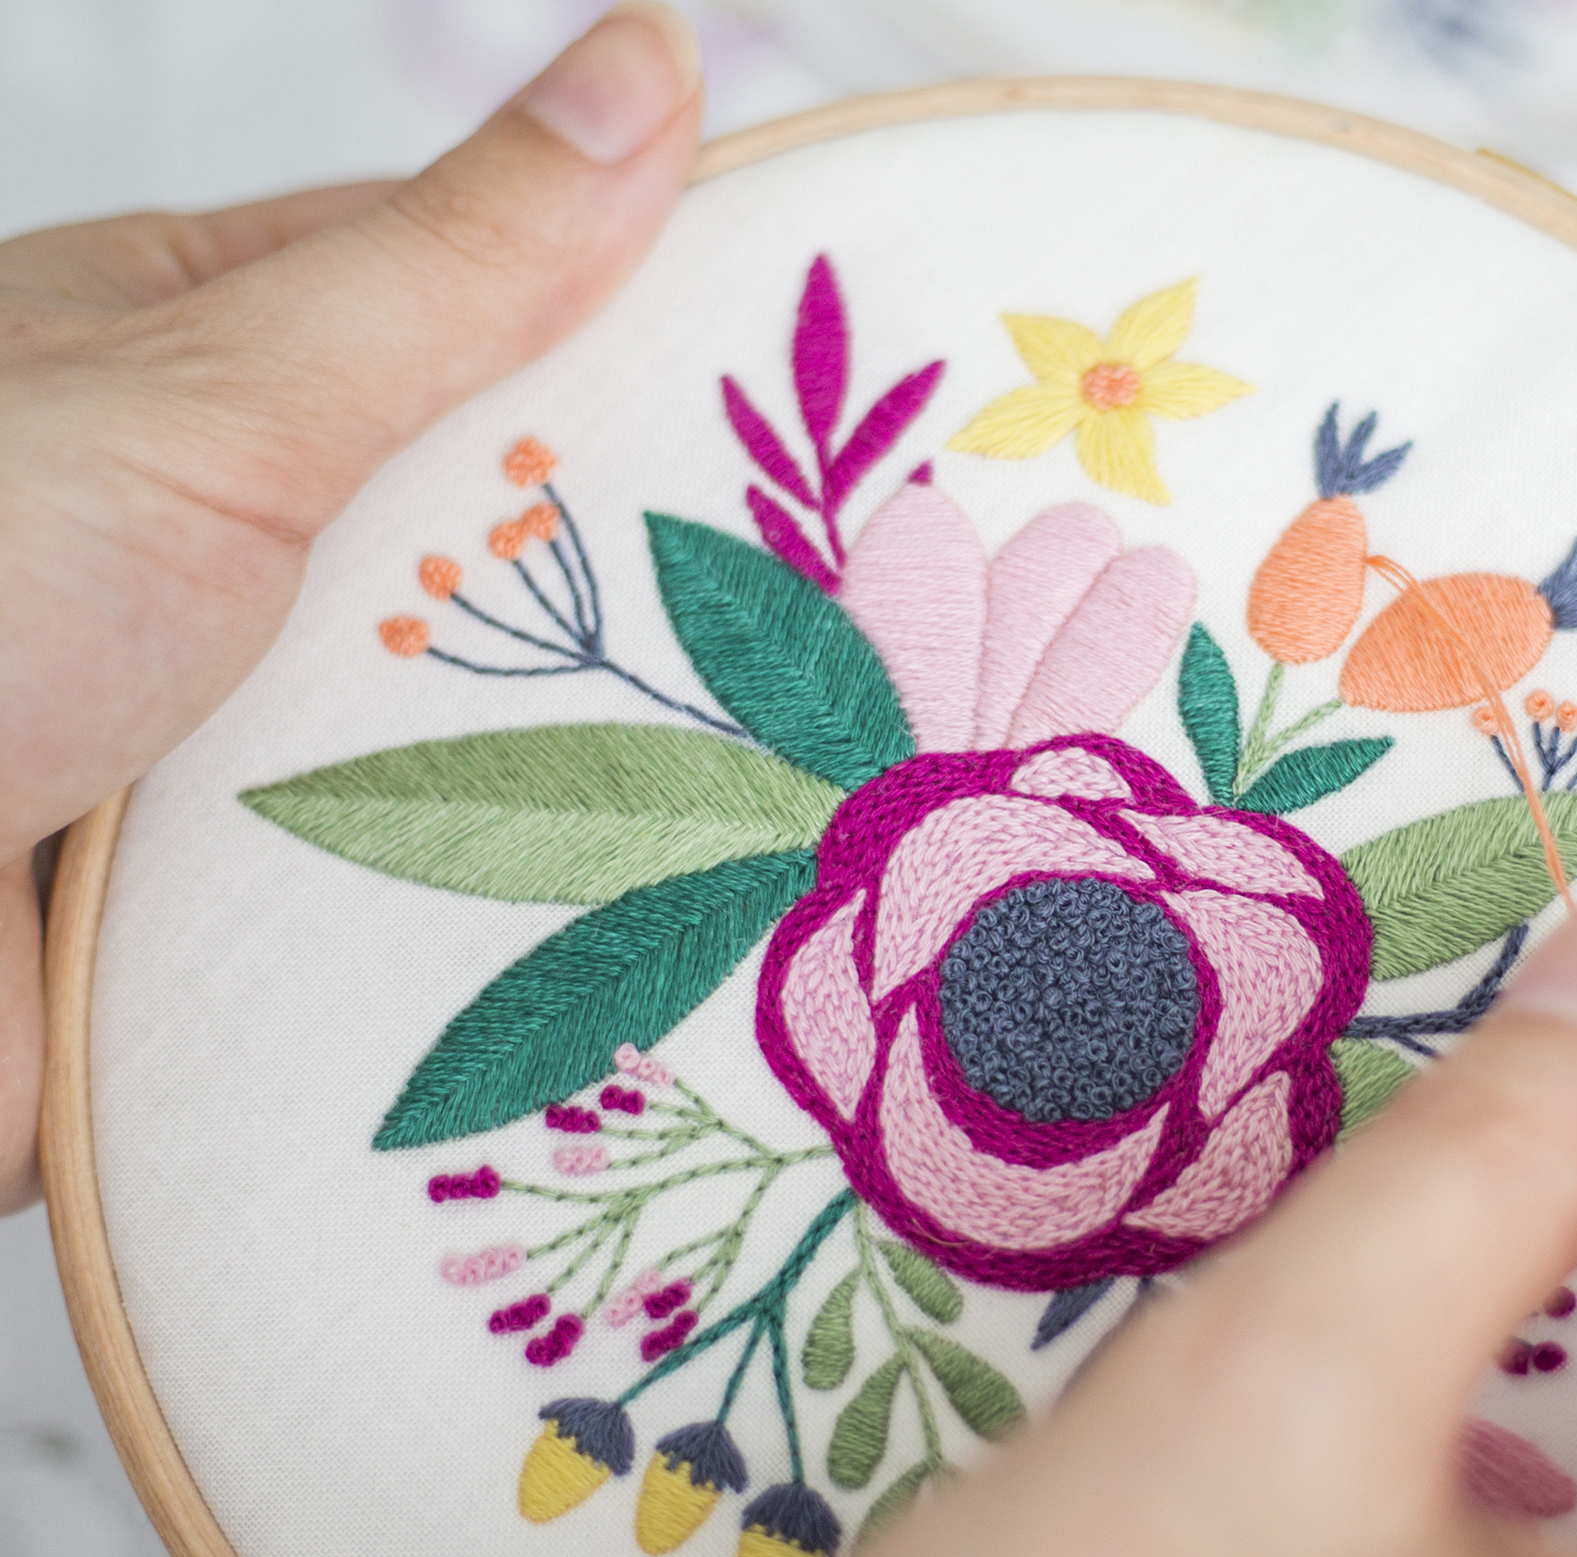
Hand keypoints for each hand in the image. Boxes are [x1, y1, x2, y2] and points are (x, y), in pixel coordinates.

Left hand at [0, 3, 703, 1212]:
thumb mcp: (224, 393)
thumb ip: (452, 265)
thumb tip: (645, 62)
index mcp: (178, 357)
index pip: (461, 293)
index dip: (637, 311)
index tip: (814, 364)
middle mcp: (208, 533)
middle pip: (489, 519)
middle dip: (633, 560)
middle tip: (846, 578)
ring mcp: (229, 718)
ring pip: (472, 713)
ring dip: (580, 748)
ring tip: (800, 748)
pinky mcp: (247, 900)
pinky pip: (424, 879)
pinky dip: (510, 890)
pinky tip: (661, 889)